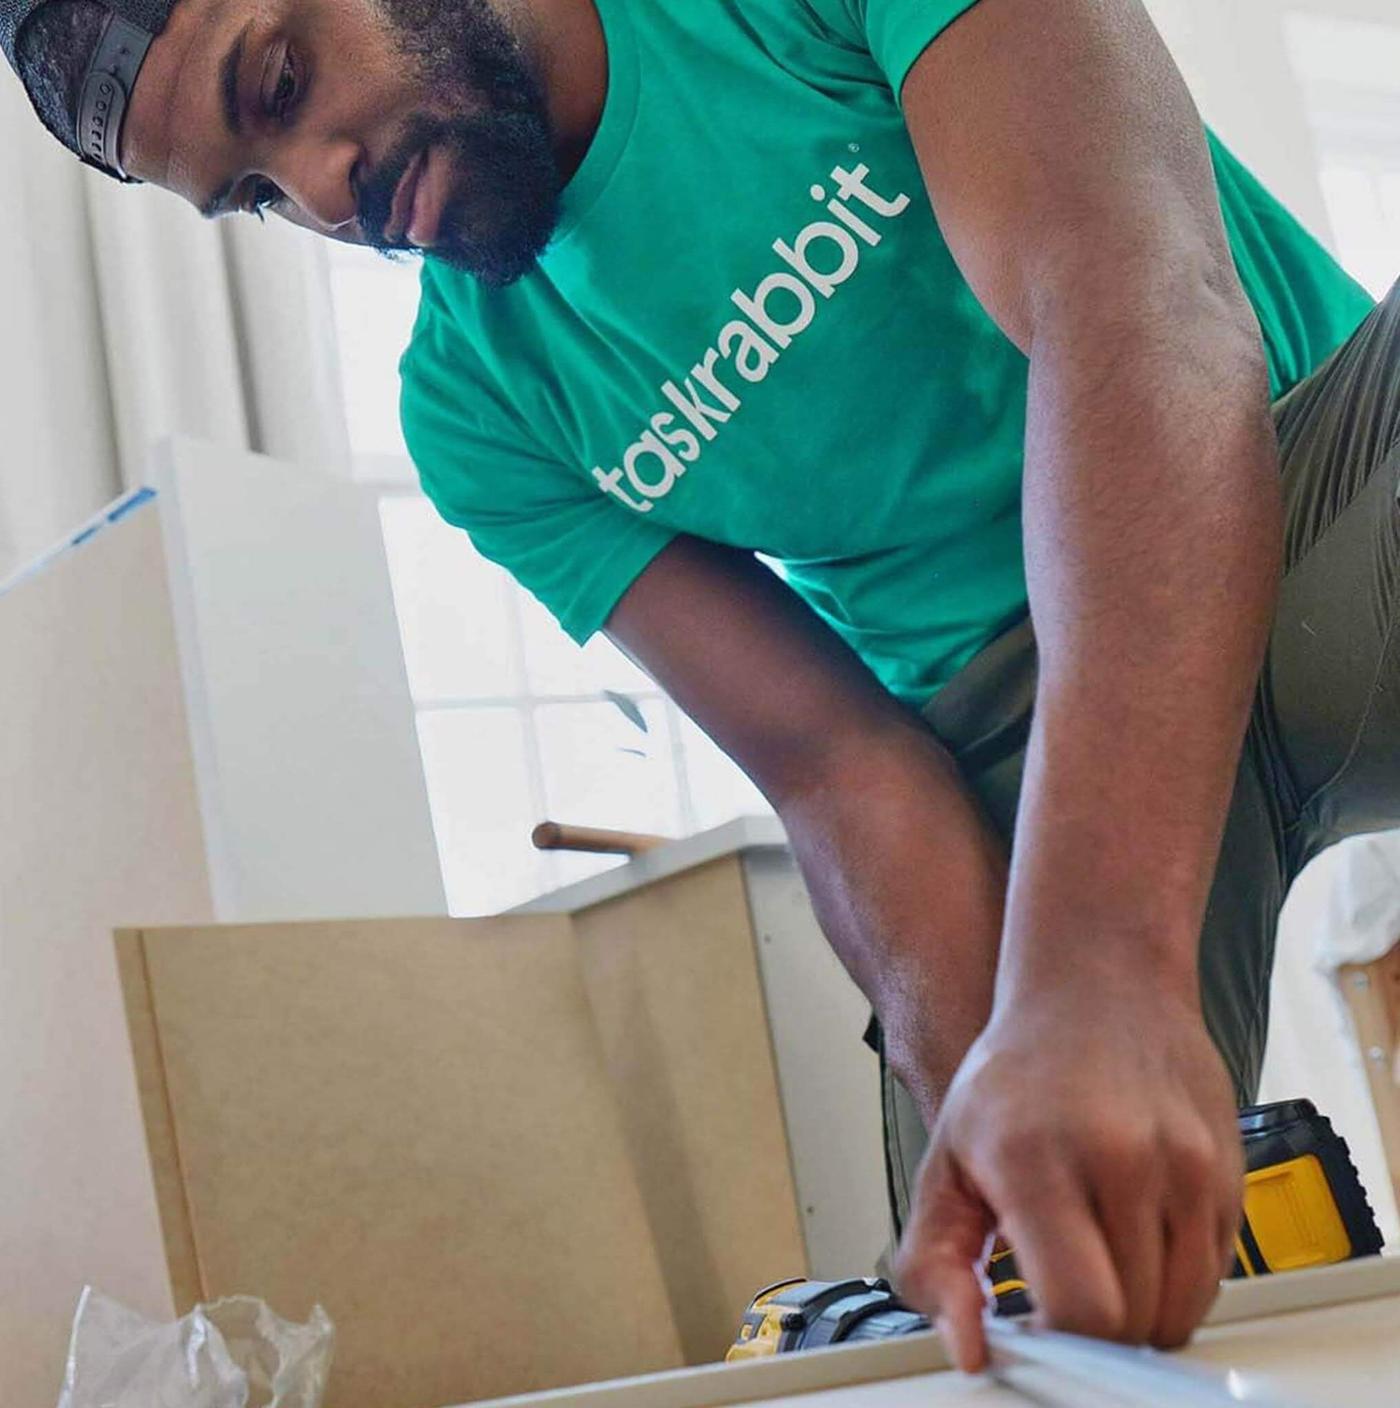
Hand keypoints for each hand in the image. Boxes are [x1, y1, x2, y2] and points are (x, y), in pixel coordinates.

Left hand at [893, 985, 1242, 1371]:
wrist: (1095, 985)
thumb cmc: (1014, 1074)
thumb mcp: (945, 1158)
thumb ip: (935, 1262)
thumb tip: (966, 1348)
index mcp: (1037, 1158)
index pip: (1081, 1308)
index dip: (1059, 1342)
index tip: (1037, 1328)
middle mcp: (1120, 1157)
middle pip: (1132, 1322)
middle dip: (1093, 1331)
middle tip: (1061, 1295)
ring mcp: (1185, 1163)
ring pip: (1180, 1310)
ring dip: (1139, 1313)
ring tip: (1096, 1263)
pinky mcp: (1228, 1170)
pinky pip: (1214, 1276)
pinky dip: (1176, 1282)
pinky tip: (1133, 1240)